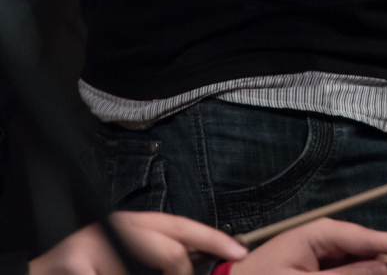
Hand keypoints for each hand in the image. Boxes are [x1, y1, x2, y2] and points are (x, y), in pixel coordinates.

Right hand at [29, 211, 243, 274]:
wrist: (41, 273)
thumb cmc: (88, 270)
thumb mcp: (125, 257)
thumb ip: (158, 259)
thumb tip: (194, 270)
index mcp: (134, 223)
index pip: (182, 227)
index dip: (214, 239)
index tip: (239, 253)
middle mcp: (118, 225)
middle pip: (171, 252)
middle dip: (180, 273)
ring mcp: (97, 243)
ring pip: (139, 273)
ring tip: (117, 273)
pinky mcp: (78, 263)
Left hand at [240, 217, 386, 273]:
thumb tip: (383, 268)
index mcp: (321, 233)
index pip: (369, 238)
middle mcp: (325, 239)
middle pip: (368, 252)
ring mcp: (322, 254)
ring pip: (360, 265)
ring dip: (370, 272)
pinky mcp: (319, 268)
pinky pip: (346, 271)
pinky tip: (368, 273)